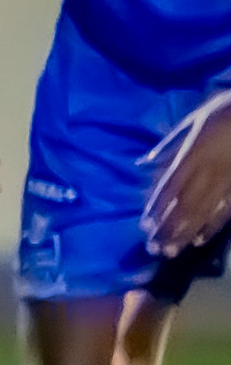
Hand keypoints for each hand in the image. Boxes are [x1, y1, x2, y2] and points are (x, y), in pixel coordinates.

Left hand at [144, 96, 230, 254]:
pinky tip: (199, 240)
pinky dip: (212, 226)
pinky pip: (227, 210)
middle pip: (185, 205)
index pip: (170, 186)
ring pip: (204, 211)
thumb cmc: (223, 113)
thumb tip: (142, 161)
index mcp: (193, 154)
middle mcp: (208, 171)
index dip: (157, 207)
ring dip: (185, 233)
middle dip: (168, 228)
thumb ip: (168, 144)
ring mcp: (227, 181)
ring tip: (171, 251)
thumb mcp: (192, 121)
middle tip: (153, 249)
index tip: (145, 226)